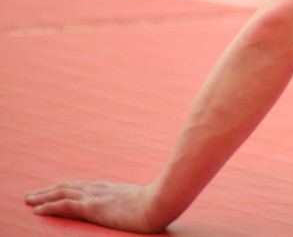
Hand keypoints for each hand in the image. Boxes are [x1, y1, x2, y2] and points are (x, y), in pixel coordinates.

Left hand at [25, 180, 160, 232]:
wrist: (160, 202)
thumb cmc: (157, 203)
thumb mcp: (142, 200)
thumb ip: (133, 201)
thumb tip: (135, 206)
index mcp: (110, 188)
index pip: (81, 186)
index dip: (65, 188)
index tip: (53, 191)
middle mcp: (99, 189)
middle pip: (67, 187)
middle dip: (48, 190)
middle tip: (32, 194)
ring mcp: (95, 197)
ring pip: (61, 194)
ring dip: (43, 197)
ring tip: (29, 199)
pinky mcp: (93, 207)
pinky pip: (65, 206)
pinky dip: (49, 206)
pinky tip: (37, 209)